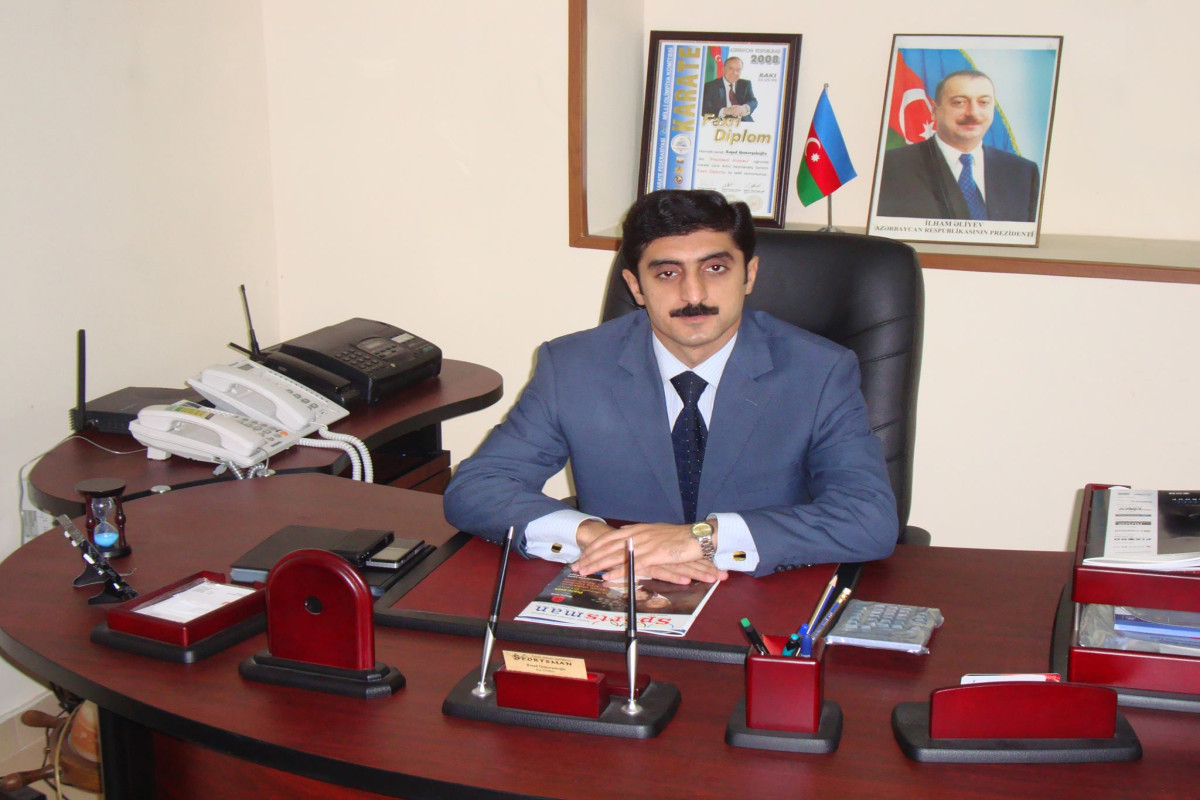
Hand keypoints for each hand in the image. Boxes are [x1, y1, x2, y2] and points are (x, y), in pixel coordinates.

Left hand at [572, 522, 727, 584]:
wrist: (699, 536)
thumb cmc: (679, 537)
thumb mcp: (655, 533)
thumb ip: (639, 535)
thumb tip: (624, 535)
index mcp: (637, 530)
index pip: (609, 538)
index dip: (594, 548)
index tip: (583, 557)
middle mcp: (639, 535)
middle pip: (609, 546)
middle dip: (591, 557)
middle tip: (577, 566)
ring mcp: (647, 545)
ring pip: (617, 555)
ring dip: (599, 564)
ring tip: (586, 571)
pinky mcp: (657, 555)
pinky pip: (634, 564)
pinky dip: (619, 570)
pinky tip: (608, 576)